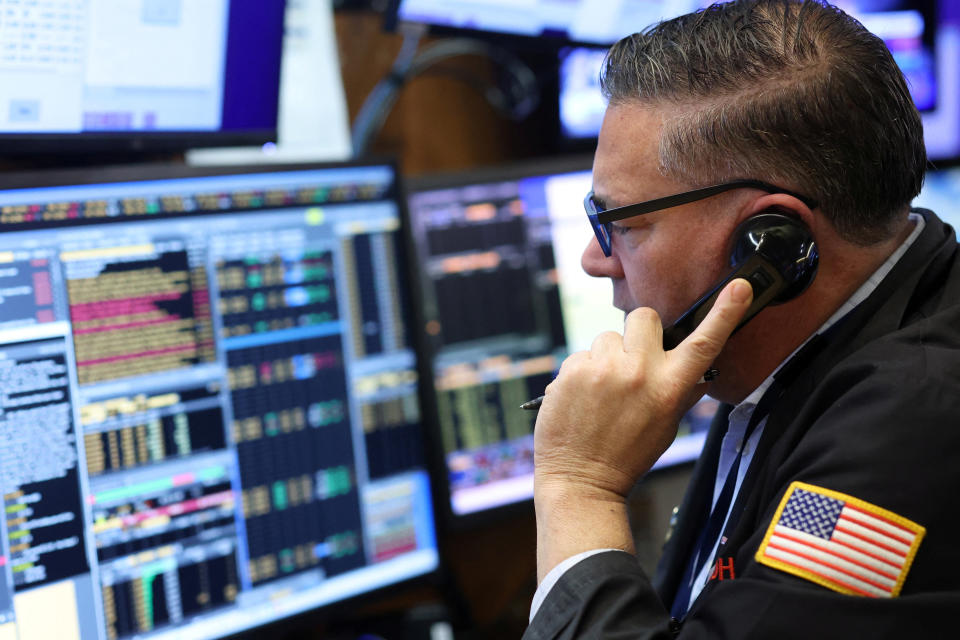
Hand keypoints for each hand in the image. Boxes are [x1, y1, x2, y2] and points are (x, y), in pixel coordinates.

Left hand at [533, 278, 753, 500]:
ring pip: (607, 337)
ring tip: (601, 392)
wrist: (581, 480)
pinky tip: (581, 399)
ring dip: (606, 357)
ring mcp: (603, 368)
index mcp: (670, 388)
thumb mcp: (667, 424)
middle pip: (643, 317)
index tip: (739, 287)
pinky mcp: (572, 370)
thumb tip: (693, 365)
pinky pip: (580, 355)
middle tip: (631, 362)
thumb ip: (679, 389)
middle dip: (638, 333)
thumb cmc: (627, 454)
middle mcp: (639, 372)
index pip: (704, 343)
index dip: (725, 313)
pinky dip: (580, 373)